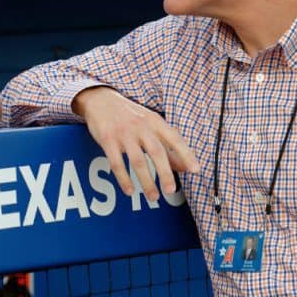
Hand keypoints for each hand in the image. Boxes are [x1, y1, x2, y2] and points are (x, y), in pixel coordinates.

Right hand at [73, 86, 198, 200]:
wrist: (101, 100)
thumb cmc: (130, 115)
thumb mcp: (150, 124)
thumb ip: (167, 144)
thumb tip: (185, 166)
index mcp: (154, 121)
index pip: (174, 138)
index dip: (186, 154)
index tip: (196, 169)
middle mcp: (141, 126)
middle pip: (156, 152)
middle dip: (165, 173)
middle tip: (171, 190)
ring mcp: (124, 133)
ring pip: (138, 160)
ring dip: (146, 181)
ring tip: (153, 196)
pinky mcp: (108, 139)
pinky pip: (117, 163)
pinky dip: (124, 179)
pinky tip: (130, 190)